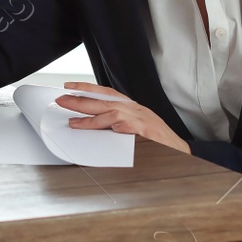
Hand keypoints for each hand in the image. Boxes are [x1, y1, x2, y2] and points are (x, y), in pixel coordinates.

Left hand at [54, 81, 189, 152]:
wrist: (181, 153)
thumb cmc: (158, 143)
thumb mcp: (136, 129)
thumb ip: (117, 126)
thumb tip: (94, 126)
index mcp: (132, 108)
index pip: (107, 94)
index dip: (87, 89)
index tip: (69, 87)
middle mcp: (136, 110)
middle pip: (104, 101)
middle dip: (80, 100)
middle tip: (61, 100)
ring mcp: (142, 119)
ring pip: (111, 114)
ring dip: (90, 118)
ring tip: (73, 122)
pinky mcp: (146, 131)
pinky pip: (127, 126)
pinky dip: (116, 126)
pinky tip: (104, 128)